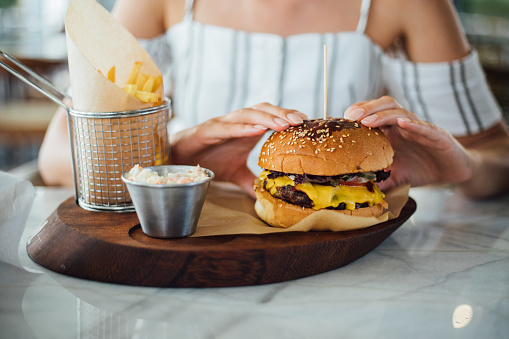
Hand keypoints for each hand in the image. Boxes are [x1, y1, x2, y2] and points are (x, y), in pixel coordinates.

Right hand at [170, 103, 306, 195]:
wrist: (177, 160)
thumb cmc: (207, 160)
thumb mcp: (235, 174)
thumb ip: (251, 183)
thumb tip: (267, 196)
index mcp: (245, 130)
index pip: (270, 117)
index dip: (287, 117)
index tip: (306, 124)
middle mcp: (236, 123)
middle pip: (262, 110)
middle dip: (282, 113)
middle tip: (301, 120)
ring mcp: (221, 125)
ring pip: (247, 114)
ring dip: (267, 117)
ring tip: (285, 123)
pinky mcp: (206, 131)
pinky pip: (227, 127)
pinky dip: (242, 127)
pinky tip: (257, 129)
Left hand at [344, 96, 475, 191]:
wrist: (452, 172)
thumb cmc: (419, 169)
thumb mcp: (392, 177)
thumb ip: (375, 181)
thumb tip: (354, 191)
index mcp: (391, 132)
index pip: (372, 114)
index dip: (358, 113)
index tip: (343, 120)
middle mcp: (403, 126)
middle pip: (385, 106)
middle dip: (367, 108)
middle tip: (351, 116)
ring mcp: (420, 128)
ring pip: (401, 113)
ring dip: (383, 115)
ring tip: (368, 121)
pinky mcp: (438, 136)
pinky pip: (425, 127)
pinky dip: (414, 124)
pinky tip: (403, 123)